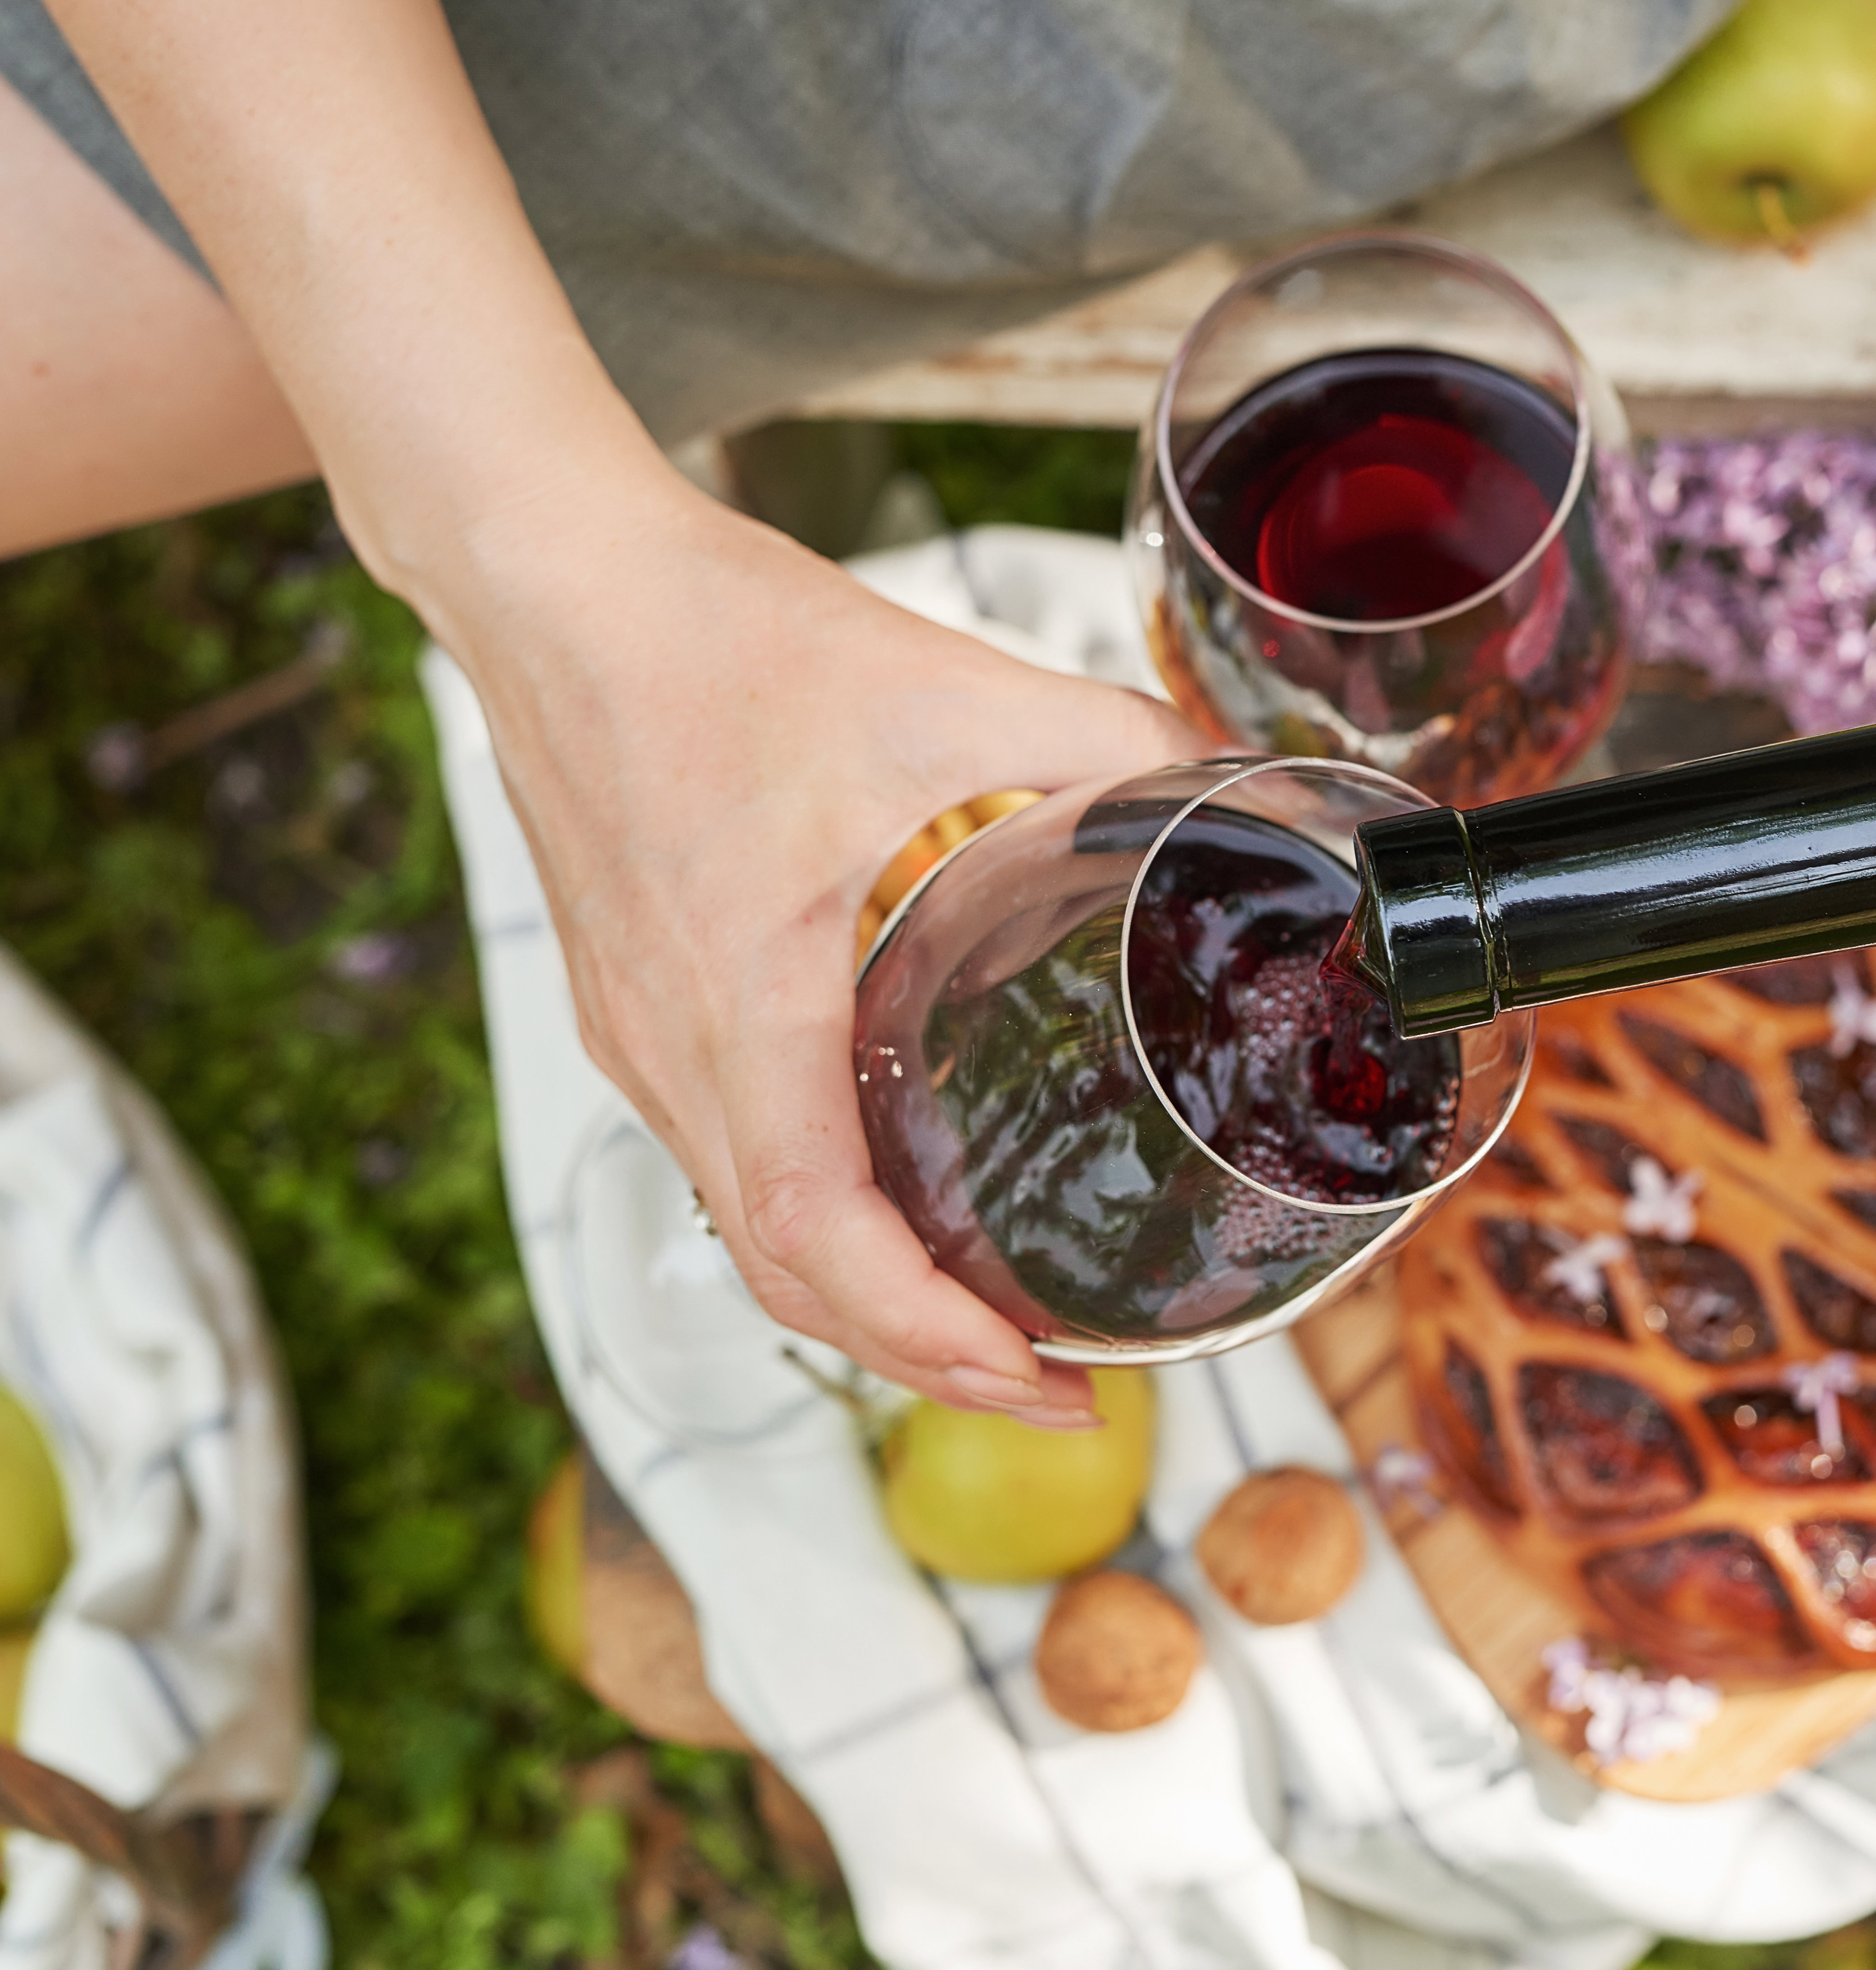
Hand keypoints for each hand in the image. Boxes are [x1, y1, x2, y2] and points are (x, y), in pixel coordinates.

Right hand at [438, 470, 1204, 1421]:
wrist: (555, 584)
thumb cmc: (720, 635)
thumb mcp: (944, 681)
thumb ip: (1103, 738)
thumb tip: (1226, 786)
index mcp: (737, 992)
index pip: (808, 1226)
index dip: (923, 1331)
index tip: (1035, 1376)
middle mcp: (668, 1043)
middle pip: (781, 1271)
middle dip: (922, 1357)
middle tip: (1060, 1385)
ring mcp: (638, 1036)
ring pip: (748, 1229)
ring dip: (868, 1303)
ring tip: (998, 1325)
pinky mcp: (637, 1009)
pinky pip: (727, 1159)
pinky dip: (819, 1222)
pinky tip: (907, 1209)